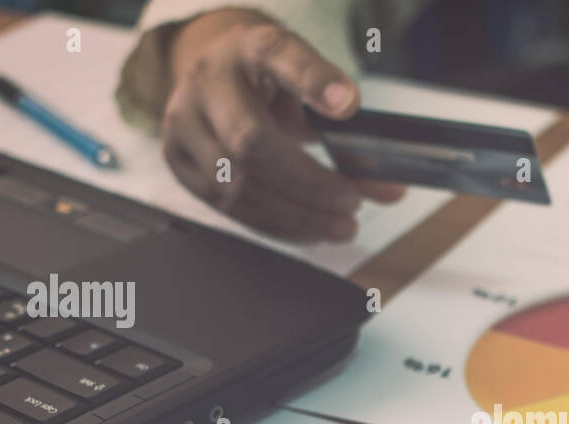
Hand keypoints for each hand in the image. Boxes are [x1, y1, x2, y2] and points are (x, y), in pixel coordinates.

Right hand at [160, 9, 404, 240]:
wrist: (216, 76)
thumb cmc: (269, 81)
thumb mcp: (311, 88)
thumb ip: (351, 131)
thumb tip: (390, 187)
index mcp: (249, 48)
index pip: (280, 57)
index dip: (314, 82)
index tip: (347, 103)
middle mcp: (207, 81)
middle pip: (252, 143)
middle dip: (308, 185)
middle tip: (351, 203)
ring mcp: (184, 122)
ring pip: (236, 186)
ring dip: (296, 216)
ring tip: (340, 226)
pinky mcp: (178, 161)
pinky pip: (227, 207)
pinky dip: (274, 225)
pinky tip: (308, 229)